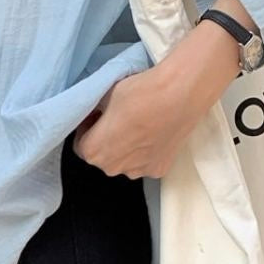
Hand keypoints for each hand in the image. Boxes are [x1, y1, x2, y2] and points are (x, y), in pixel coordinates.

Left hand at [75, 15, 242, 178]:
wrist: (181, 93)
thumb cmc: (139, 92)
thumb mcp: (105, 94)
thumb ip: (95, 109)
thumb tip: (95, 111)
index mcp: (94, 153)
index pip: (81, 144)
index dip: (87, 128)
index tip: (97, 115)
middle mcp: (113, 169)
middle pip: (104, 155)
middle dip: (106, 139)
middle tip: (118, 118)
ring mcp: (138, 171)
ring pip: (125, 161)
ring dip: (126, 147)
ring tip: (139, 124)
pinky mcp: (160, 169)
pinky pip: (146, 161)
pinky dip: (147, 150)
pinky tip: (155, 132)